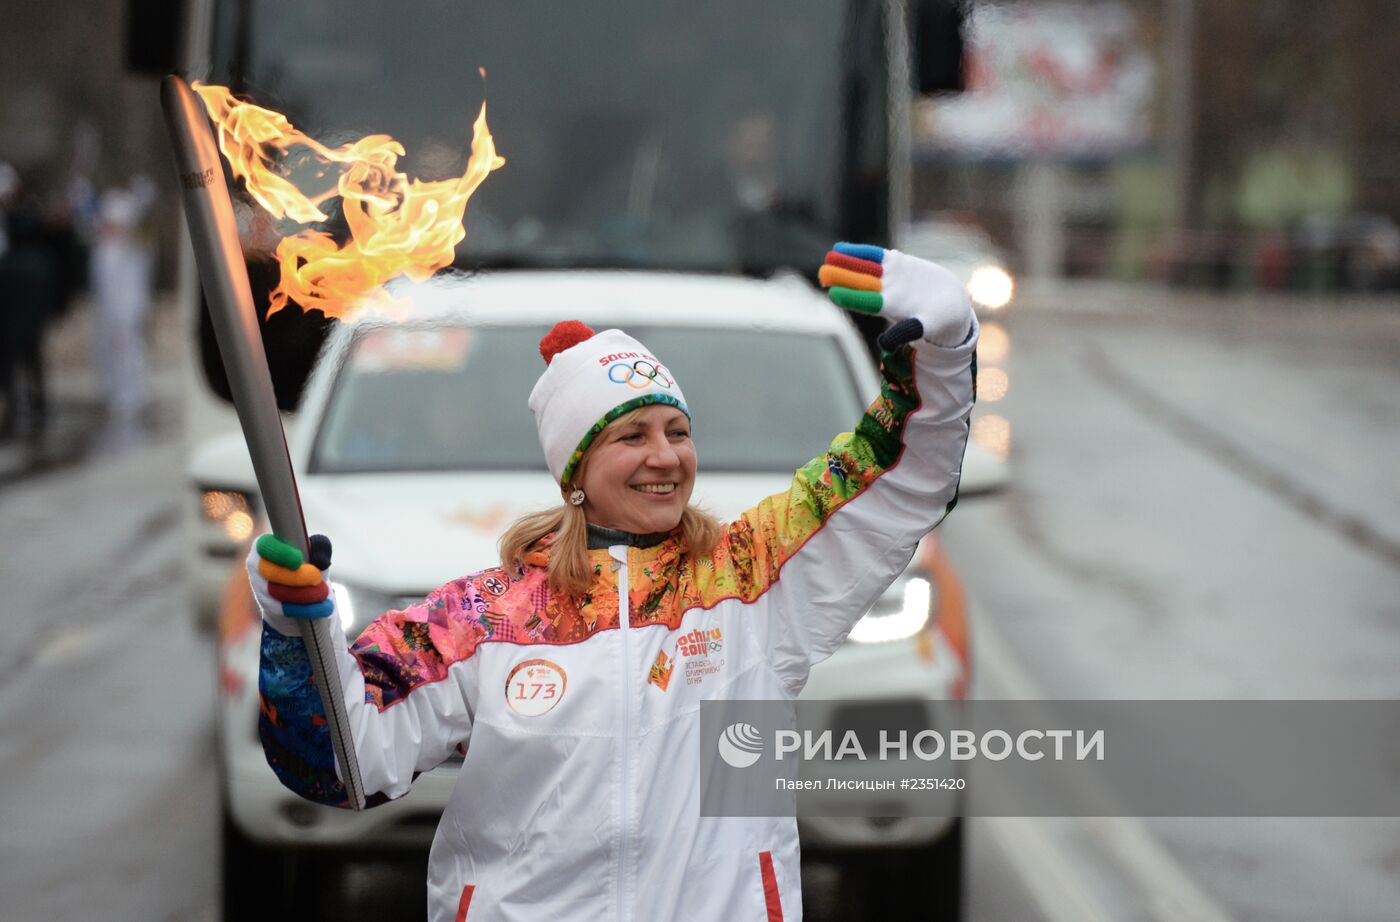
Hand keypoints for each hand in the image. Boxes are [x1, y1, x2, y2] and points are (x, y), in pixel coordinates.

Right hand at [247, 533, 334, 619]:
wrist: (301, 594)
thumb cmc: (307, 566)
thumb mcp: (315, 556)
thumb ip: (320, 549)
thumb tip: (321, 554)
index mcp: (265, 546)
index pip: (265, 546)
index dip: (280, 553)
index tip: (298, 560)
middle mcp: (257, 565)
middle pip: (273, 573)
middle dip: (298, 577)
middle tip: (317, 578)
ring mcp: (260, 587)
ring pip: (278, 592)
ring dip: (304, 594)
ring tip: (324, 593)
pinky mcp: (267, 606)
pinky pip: (285, 609)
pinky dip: (305, 608)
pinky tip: (323, 608)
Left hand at [818, 242, 973, 348]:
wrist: (952, 304)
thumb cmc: (941, 320)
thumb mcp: (927, 326)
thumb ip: (906, 332)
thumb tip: (884, 344)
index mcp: (890, 308)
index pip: (866, 302)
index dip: (850, 297)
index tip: (833, 293)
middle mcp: (886, 292)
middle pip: (860, 283)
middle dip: (842, 277)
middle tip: (823, 272)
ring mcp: (890, 277)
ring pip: (864, 268)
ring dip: (846, 262)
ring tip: (830, 256)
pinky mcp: (897, 264)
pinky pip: (875, 256)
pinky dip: (860, 252)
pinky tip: (842, 248)